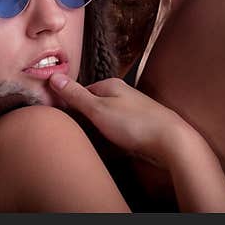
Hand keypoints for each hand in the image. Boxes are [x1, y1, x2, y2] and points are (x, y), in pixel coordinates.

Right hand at [48, 73, 191, 168]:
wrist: (171, 141)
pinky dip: (113, 138)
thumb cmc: (135, 123)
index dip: (70, 104)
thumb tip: (54, 76)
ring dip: (99, 131)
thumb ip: (75, 95)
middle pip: (95, 105)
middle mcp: (122, 95)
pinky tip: (112, 148)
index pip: (82, 91)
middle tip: (78, 134)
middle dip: (86, 119)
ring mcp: (132, 110)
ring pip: (107, 119)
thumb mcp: (98, 109)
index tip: (62, 118)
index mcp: (111, 85)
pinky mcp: (140, 126)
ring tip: (94, 143)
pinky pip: (119, 131)